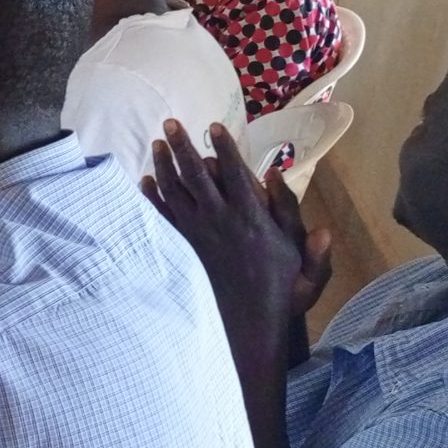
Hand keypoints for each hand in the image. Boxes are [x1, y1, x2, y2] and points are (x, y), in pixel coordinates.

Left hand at [144, 123, 331, 360]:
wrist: (250, 324)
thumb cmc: (282, 289)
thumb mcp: (304, 255)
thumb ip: (292, 213)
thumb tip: (278, 174)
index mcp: (251, 218)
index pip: (234, 173)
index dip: (224, 147)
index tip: (214, 125)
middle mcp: (220, 222)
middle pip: (196, 175)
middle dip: (183, 146)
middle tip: (170, 123)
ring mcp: (197, 235)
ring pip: (174, 192)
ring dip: (163, 166)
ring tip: (156, 144)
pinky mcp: (183, 249)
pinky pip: (162, 218)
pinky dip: (152, 198)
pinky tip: (143, 182)